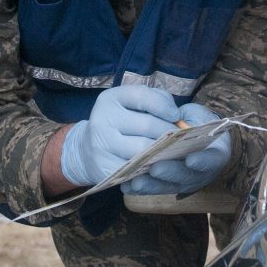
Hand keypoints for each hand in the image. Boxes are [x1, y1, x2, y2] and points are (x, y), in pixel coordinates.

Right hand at [60, 85, 179, 187]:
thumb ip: (156, 100)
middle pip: (148, 126)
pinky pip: (136, 169)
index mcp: (111, 99)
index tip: (176, 116)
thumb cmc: (119, 124)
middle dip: (169, 132)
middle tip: (179, 138)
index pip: (142, 97)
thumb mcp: (131, 104)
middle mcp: (102, 119)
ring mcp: (101, 145)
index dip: (164, 106)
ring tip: (172, 151)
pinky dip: (150, 168)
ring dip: (163, 151)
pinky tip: (155, 165)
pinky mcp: (103, 168)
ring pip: (144, 150)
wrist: (87, 150)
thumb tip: (177, 116)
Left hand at [120, 102, 232, 195]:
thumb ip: (187, 118)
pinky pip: (152, 189)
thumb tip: (172, 117)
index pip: (211, 160)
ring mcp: (182, 182)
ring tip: (136, 180)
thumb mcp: (196, 115)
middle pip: (185, 176)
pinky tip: (126, 185)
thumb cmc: (195, 123)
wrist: (194, 137)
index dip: (202, 161)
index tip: (191, 159)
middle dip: (169, 172)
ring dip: (150, 184)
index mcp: (214, 154)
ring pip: (166, 186)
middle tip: (156, 168)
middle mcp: (199, 173)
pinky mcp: (165, 186)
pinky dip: (138, 188)